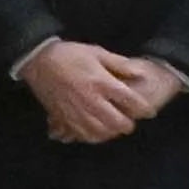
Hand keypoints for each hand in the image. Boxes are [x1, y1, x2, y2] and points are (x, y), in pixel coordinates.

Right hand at [14, 38, 160, 147]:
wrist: (39, 61)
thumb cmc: (70, 54)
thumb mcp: (97, 52)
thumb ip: (120, 64)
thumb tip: (140, 73)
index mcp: (102, 83)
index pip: (131, 101)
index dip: (144, 109)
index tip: (149, 113)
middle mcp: (92, 101)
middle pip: (117, 123)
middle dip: (127, 125)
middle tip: (129, 122)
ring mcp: (77, 112)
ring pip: (101, 133)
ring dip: (111, 133)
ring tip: (113, 128)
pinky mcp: (64, 118)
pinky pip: (82, 135)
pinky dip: (93, 136)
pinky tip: (96, 133)